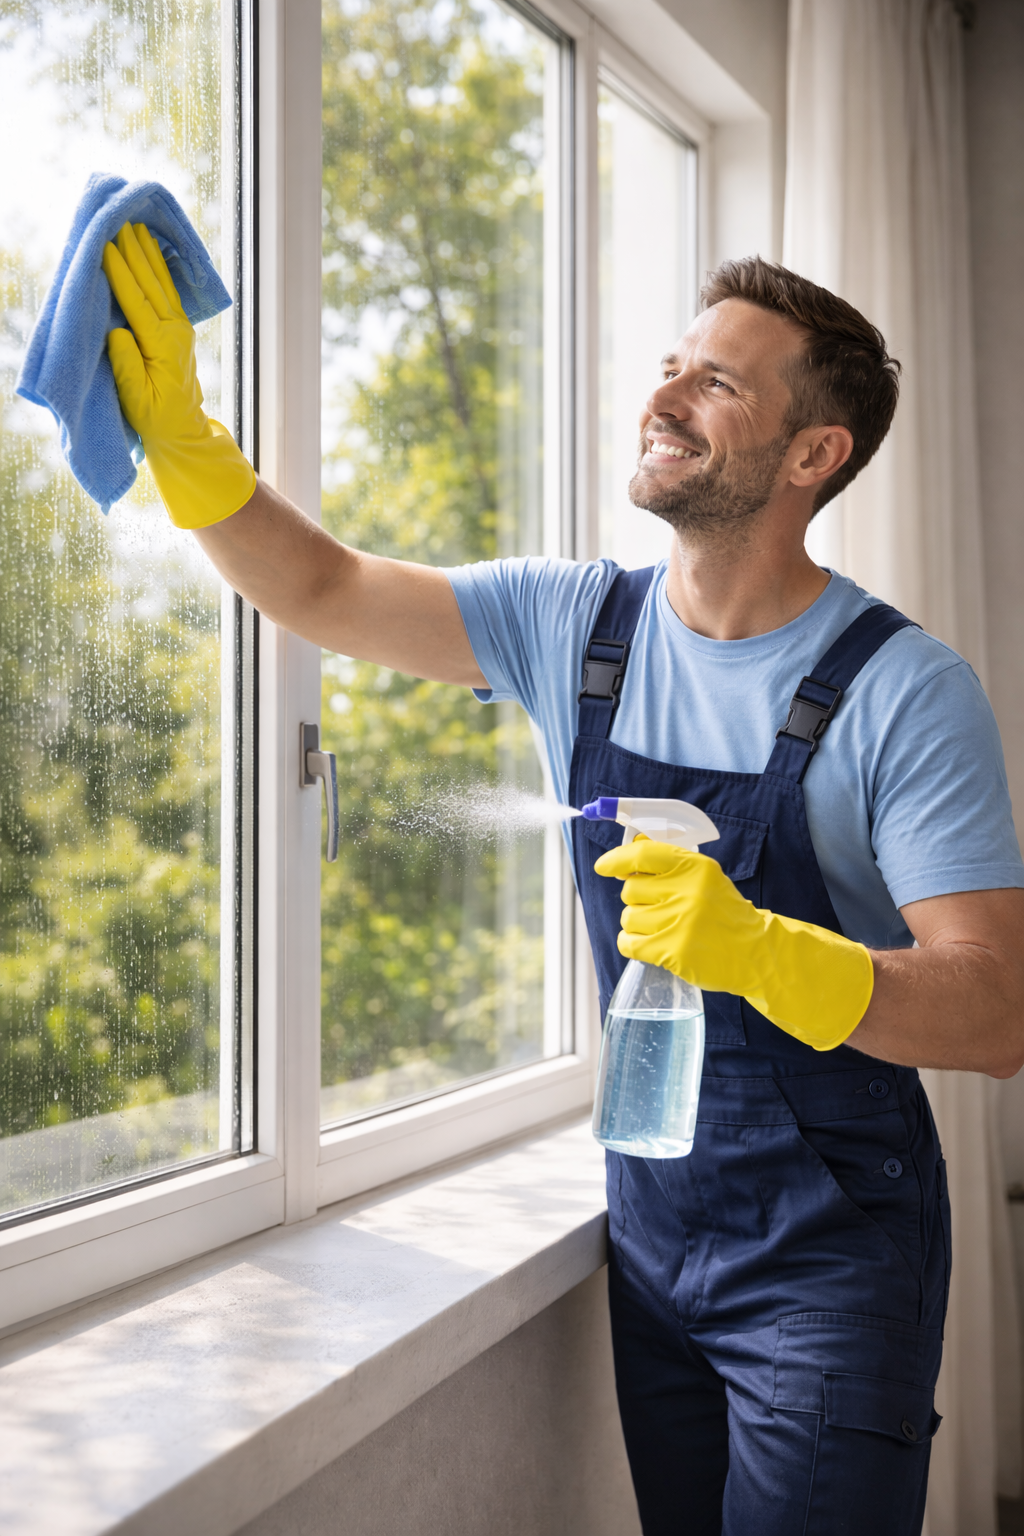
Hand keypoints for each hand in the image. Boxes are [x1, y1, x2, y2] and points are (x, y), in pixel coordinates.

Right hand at [102, 222, 254, 527]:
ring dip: (148, 253)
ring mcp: (180, 329)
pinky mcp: (178, 330)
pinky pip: (167, 291)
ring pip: (161, 283)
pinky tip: (152, 251)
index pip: (137, 301)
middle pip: (151, 283)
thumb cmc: (156, 421)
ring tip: (137, 225)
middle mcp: (174, 332)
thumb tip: (118, 331)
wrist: (183, 433)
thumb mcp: (137, 400)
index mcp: (162, 346)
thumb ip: (127, 365)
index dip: (120, 272)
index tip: (106, 246)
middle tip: (121, 219)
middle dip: (135, 251)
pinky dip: (158, 268)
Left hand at [594, 839, 873, 1050]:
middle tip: (658, 908)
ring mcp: (679, 923)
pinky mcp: (672, 951)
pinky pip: (629, 943)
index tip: (603, 866)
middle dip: (637, 900)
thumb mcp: (704, 878)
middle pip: (630, 889)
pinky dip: (632, 944)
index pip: (643, 854)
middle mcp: (686, 892)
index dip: (617, 858)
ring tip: (662, 928)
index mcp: (695, 867)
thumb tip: (630, 850)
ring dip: (638, 924)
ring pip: (628, 917)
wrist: (756, 953)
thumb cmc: (725, 913)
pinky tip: (649, 944)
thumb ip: (669, 863)